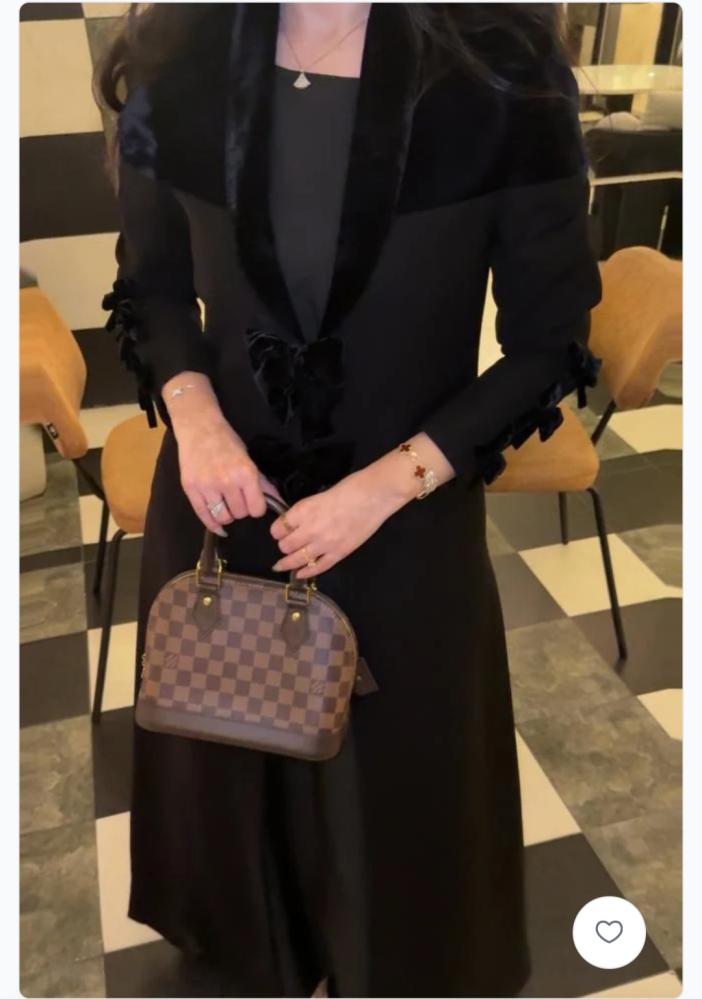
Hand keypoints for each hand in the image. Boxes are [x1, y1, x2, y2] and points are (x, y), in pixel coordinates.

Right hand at [165, 374, 282, 534]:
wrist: (199, 428)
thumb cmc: (227, 442)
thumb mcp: (249, 460)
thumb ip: (262, 483)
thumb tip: (278, 502)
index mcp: (245, 473)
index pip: (257, 508)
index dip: (257, 508)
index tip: (254, 503)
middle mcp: (227, 481)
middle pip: (240, 514)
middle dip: (241, 510)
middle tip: (238, 499)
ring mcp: (207, 486)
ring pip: (223, 517)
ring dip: (227, 515)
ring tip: (226, 505)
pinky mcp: (191, 489)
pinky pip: (204, 516)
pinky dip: (213, 525)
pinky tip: (219, 526)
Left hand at [269, 465, 410, 578]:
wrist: (375, 495)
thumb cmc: (350, 488)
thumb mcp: (319, 496)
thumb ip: (306, 512)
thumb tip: (296, 522)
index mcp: (303, 511)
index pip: (278, 528)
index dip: (277, 531)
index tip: (279, 532)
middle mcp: (310, 529)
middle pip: (285, 546)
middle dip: (284, 545)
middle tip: (287, 544)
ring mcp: (325, 544)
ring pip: (297, 559)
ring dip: (288, 562)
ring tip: (281, 565)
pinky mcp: (339, 553)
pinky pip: (318, 567)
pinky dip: (306, 572)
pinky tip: (299, 574)